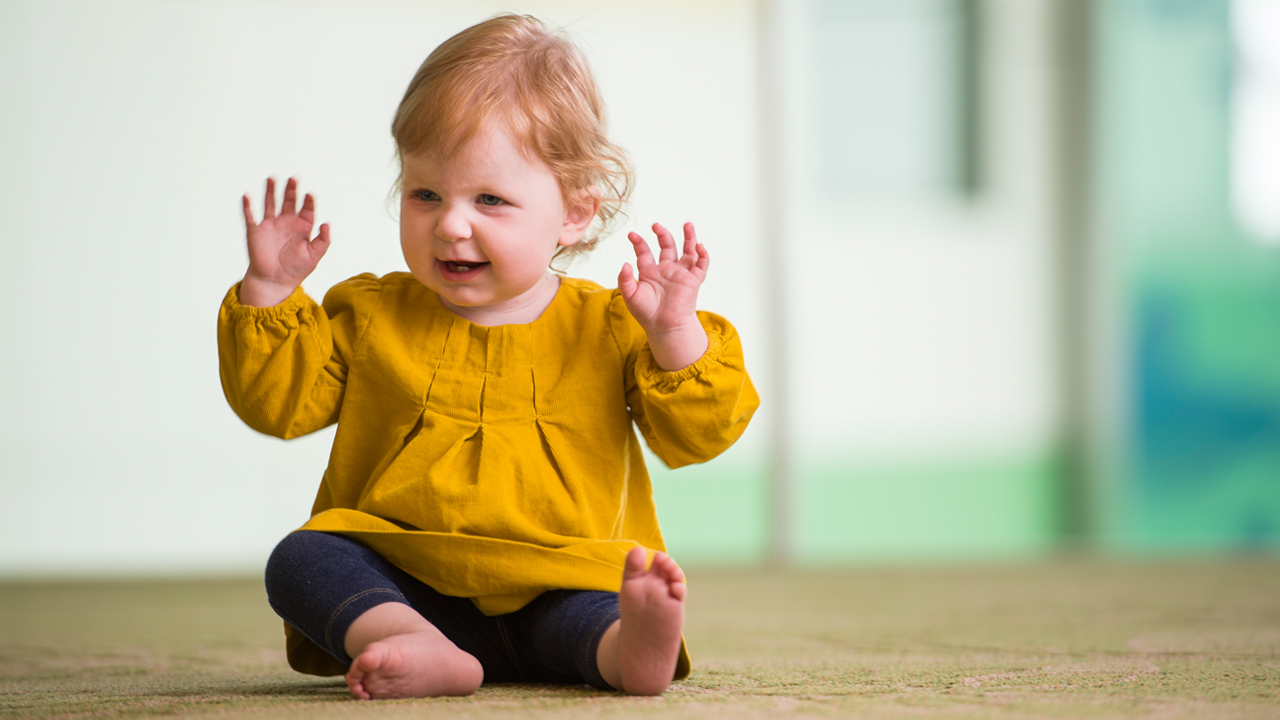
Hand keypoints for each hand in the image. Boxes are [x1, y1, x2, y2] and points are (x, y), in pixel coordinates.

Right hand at [239, 177, 330, 306]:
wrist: (274, 281)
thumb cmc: (295, 270)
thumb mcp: (314, 256)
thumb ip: (323, 240)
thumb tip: (327, 223)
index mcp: (302, 228)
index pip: (307, 210)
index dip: (308, 201)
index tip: (310, 194)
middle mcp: (286, 223)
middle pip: (289, 202)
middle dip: (291, 190)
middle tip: (293, 178)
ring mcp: (270, 226)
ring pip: (270, 204)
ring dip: (271, 191)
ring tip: (272, 178)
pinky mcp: (256, 231)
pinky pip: (250, 216)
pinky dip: (248, 206)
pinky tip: (247, 196)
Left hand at [618, 222, 710, 369]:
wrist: (664, 328)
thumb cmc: (646, 314)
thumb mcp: (630, 296)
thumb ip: (625, 279)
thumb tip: (625, 263)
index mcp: (649, 272)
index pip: (644, 252)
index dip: (638, 242)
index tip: (631, 235)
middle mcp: (666, 270)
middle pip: (667, 246)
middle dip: (662, 234)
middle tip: (656, 225)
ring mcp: (680, 274)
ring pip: (687, 251)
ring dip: (689, 237)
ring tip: (687, 224)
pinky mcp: (693, 281)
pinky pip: (701, 265)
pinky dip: (703, 255)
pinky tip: (700, 246)